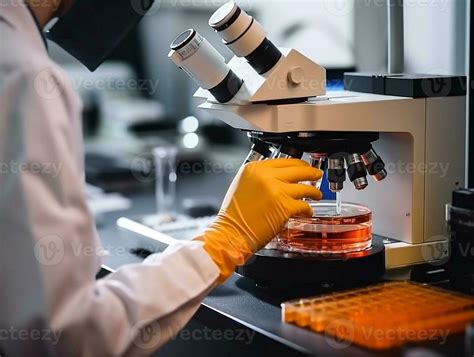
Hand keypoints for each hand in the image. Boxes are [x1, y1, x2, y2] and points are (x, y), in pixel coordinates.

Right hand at [194, 159, 321, 282]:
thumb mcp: (241, 185)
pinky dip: (308, 209)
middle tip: (316, 174)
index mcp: (254, 169)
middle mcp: (266, 176)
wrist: (230, 233)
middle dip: (311, 172)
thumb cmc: (233, 216)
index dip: (297, 164)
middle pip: (298, 169)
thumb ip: (259, 178)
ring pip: (305, 186)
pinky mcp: (285, 206)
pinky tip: (308, 211)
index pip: (284, 161)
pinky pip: (304, 205)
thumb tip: (278, 178)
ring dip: (314, 191)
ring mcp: (277, 190)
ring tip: (317, 194)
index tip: (303, 167)